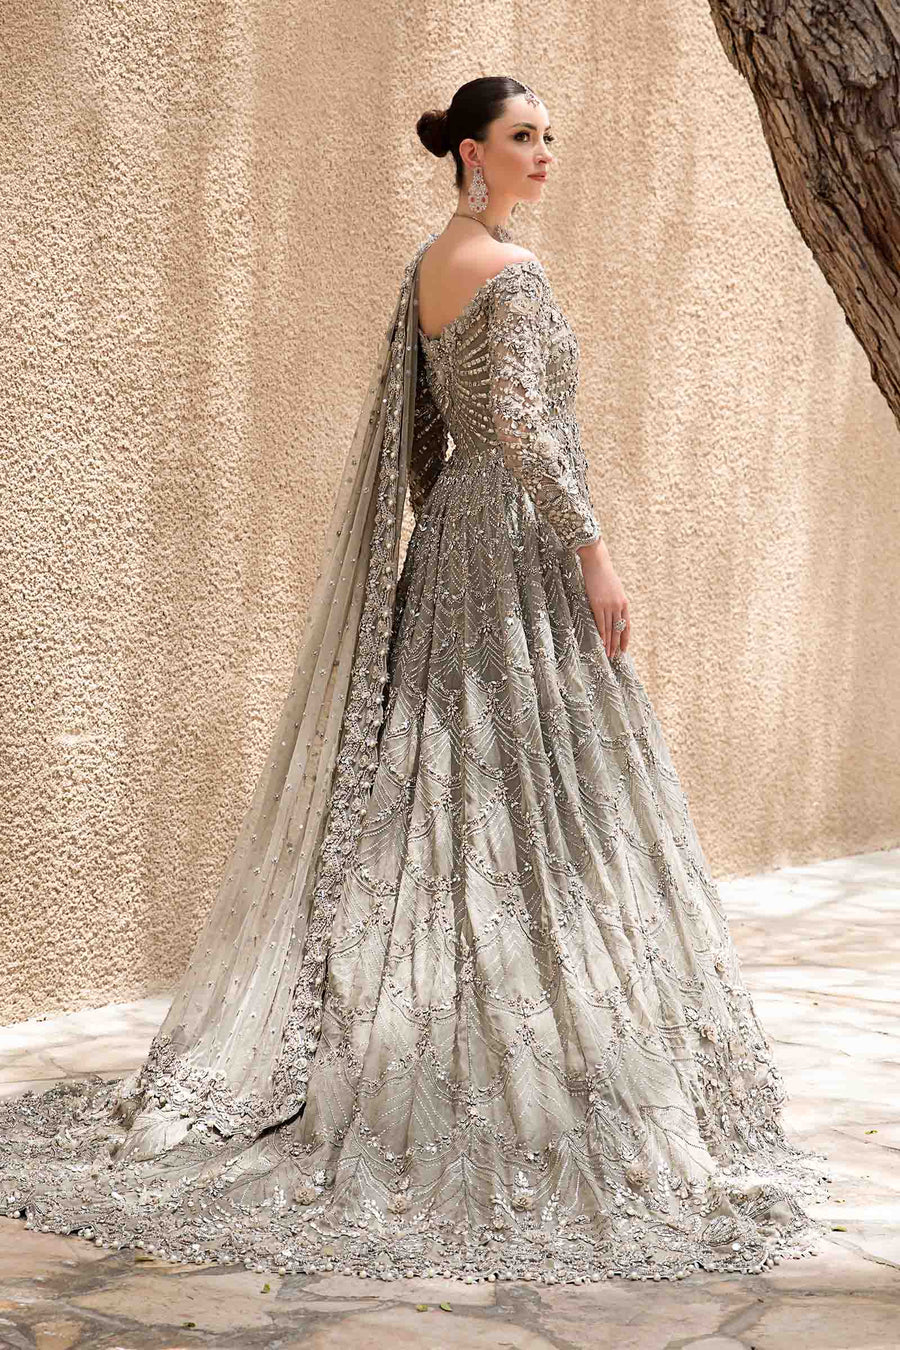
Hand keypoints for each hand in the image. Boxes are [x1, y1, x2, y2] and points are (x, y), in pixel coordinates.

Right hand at [577, 539, 629, 660]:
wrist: (597, 562)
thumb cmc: (604, 575)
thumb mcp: (614, 589)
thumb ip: (615, 602)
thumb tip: (612, 612)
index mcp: (624, 603)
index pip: (627, 625)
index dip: (625, 639)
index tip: (624, 649)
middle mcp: (618, 606)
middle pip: (619, 629)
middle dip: (617, 644)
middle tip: (615, 657)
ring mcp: (608, 605)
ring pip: (610, 628)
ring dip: (609, 643)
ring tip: (608, 654)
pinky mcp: (597, 604)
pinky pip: (600, 622)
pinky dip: (601, 634)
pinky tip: (601, 642)